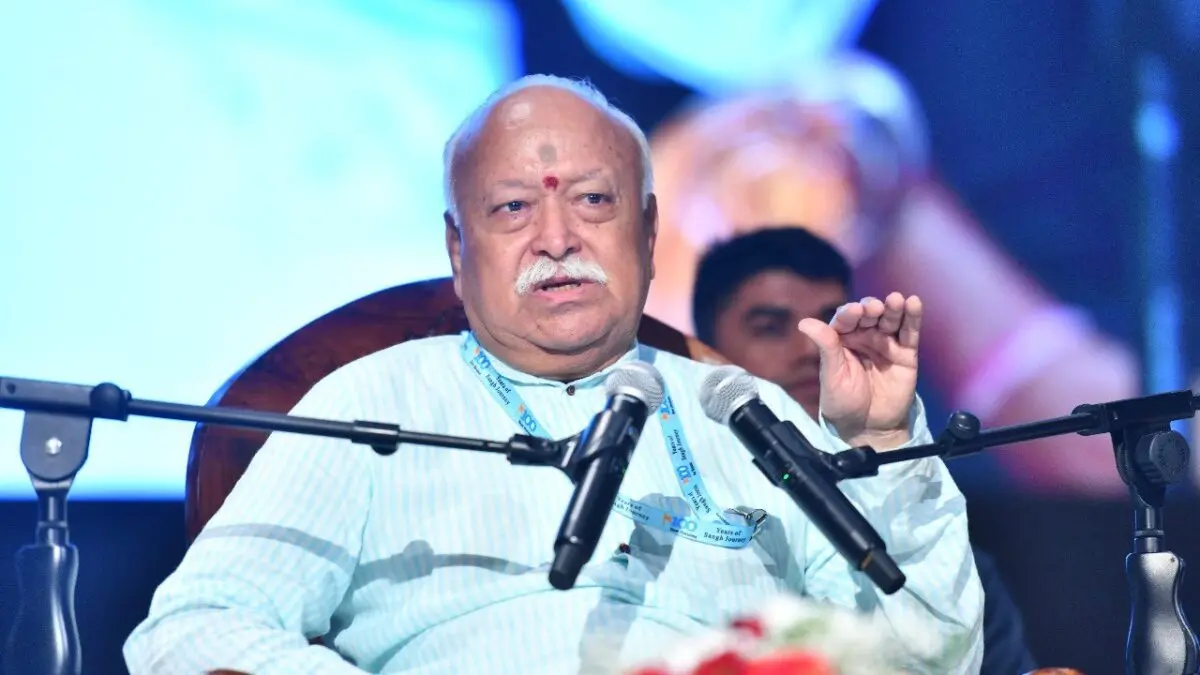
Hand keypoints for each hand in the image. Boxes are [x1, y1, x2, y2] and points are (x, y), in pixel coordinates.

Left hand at [797, 292, 921, 448]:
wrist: (868, 428)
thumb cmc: (844, 403)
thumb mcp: (832, 376)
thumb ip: (826, 348)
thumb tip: (803, 322)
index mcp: (842, 340)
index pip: (845, 320)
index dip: (849, 314)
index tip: (854, 311)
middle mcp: (864, 337)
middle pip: (869, 315)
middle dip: (872, 308)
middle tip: (874, 308)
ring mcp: (885, 343)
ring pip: (890, 319)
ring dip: (893, 307)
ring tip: (896, 300)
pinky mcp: (905, 353)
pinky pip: (909, 332)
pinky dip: (912, 317)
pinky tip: (913, 303)